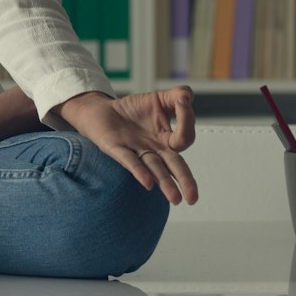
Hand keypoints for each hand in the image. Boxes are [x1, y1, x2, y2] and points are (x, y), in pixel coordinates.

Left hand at [58, 86, 197, 205]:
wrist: (102, 111)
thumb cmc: (133, 109)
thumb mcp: (160, 98)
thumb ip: (178, 96)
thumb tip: (188, 96)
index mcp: (167, 138)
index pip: (184, 137)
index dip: (186, 119)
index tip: (183, 101)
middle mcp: (155, 149)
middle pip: (174, 166)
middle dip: (185, 181)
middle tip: (193, 198)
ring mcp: (137, 151)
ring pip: (154, 169)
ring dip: (165, 183)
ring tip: (175, 199)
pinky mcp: (116, 148)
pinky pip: (129, 161)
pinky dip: (139, 171)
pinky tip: (148, 183)